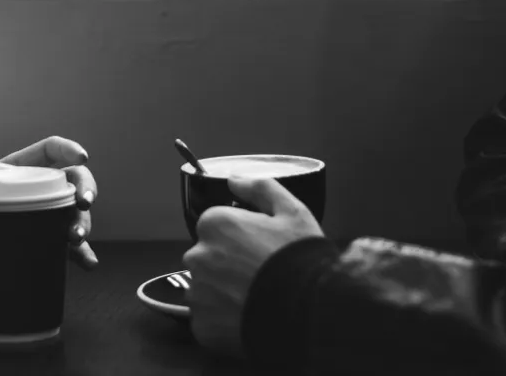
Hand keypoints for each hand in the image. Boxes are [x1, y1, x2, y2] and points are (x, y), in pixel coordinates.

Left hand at [0, 136, 98, 271]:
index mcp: (18, 171)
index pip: (49, 150)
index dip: (67, 149)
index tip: (81, 157)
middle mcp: (38, 190)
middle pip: (73, 179)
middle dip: (85, 188)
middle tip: (84, 203)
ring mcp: (47, 216)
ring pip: (76, 212)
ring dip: (83, 222)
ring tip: (75, 240)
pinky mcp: (48, 242)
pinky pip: (72, 247)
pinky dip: (82, 254)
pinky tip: (88, 263)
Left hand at [183, 176, 324, 358]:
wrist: (308, 312)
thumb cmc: (300, 259)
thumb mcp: (292, 212)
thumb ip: (260, 189)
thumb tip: (234, 180)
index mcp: (215, 224)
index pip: (217, 226)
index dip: (241, 238)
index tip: (260, 249)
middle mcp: (197, 256)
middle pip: (208, 257)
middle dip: (228, 265)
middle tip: (259, 275)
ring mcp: (197, 294)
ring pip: (206, 289)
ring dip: (223, 293)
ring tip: (255, 298)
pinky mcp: (202, 326)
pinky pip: (208, 320)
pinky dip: (223, 320)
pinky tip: (248, 317)